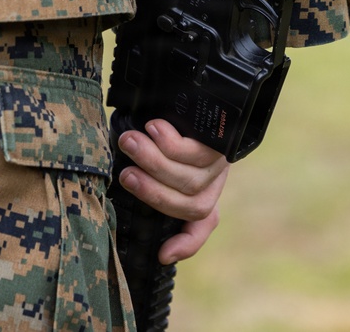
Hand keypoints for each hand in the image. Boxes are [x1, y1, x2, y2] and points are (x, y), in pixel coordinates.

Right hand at [116, 118, 229, 264]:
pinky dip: (171, 142)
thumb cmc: (165, 132)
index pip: (201, 226)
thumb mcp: (159, 162)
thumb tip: (157, 242)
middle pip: (190, 204)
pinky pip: (198, 151)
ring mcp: (221, 162)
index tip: (162, 255)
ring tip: (130, 142)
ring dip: (155, 162)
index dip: (186, 245)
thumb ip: (153, 185)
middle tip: (125, 173)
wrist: (191, 93)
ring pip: (190, 178)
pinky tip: (155, 128)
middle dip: (151, 192)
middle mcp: (214, 183)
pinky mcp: (224, 141)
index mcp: (200, 195)